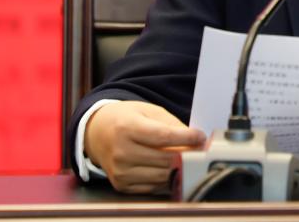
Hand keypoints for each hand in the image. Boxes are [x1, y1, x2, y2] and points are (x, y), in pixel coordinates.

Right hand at [84, 101, 205, 193]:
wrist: (97, 133)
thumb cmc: (127, 119)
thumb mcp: (148, 111)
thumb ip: (171, 124)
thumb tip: (195, 140)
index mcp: (127, 128)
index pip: (164, 136)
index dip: (187, 138)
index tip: (200, 137)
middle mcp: (121, 152)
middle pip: (165, 158)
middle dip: (188, 155)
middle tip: (200, 149)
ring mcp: (120, 171)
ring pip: (162, 176)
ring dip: (180, 168)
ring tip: (189, 159)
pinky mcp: (121, 185)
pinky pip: (153, 187)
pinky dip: (167, 179)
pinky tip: (172, 169)